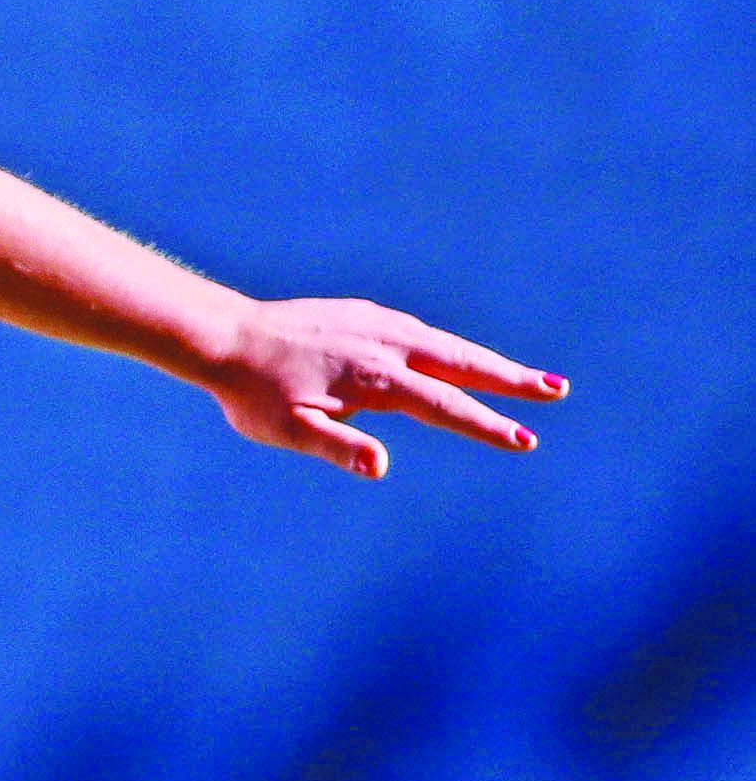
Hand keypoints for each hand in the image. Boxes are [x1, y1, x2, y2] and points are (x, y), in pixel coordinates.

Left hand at [201, 298, 564, 477]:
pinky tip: (462, 359)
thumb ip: (337, 446)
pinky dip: (453, 347)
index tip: (525, 439)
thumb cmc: (253, 393)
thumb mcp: (289, 429)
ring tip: (530, 378)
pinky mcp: (363, 314)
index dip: (485, 424)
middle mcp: (384, 343)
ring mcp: (376, 324)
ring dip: (489, 361)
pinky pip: (421, 333)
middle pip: (461, 363)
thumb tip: (380, 466)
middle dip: (511, 379)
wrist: (223, 335)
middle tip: (558, 390)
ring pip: (446, 344)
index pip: (444, 405)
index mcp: (374, 377)